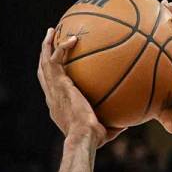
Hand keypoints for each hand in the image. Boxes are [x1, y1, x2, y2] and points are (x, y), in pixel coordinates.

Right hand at [36, 28, 124, 146]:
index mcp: (58, 106)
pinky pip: (56, 59)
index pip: (51, 89)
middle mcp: (52, 96)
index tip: (58, 71)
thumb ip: (112, 125)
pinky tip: (73, 38)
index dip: (52, 79)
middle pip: (43, 72)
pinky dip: (62, 47)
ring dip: (47, 45)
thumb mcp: (104, 132)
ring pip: (44, 62)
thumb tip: (127, 123)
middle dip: (44, 56)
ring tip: (52, 31)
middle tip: (48, 42)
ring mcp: (53, 89)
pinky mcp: (59, 83)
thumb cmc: (93, 140)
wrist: (83, 137)